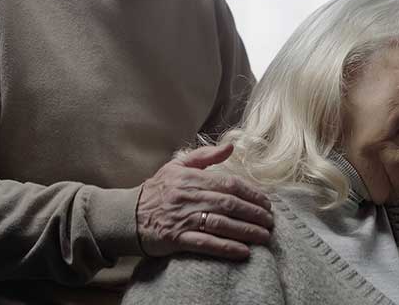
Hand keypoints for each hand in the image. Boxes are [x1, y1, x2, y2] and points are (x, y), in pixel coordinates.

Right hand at [136, 143, 273, 259]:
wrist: (128, 215)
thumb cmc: (157, 190)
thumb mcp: (178, 166)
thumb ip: (205, 156)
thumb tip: (231, 146)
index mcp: (192, 178)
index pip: (229, 184)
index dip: (252, 193)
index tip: (266, 202)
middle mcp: (190, 197)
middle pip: (230, 204)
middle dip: (254, 213)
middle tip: (270, 221)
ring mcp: (184, 218)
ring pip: (222, 223)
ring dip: (246, 230)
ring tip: (263, 236)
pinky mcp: (177, 239)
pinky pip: (206, 243)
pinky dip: (226, 247)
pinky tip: (243, 251)